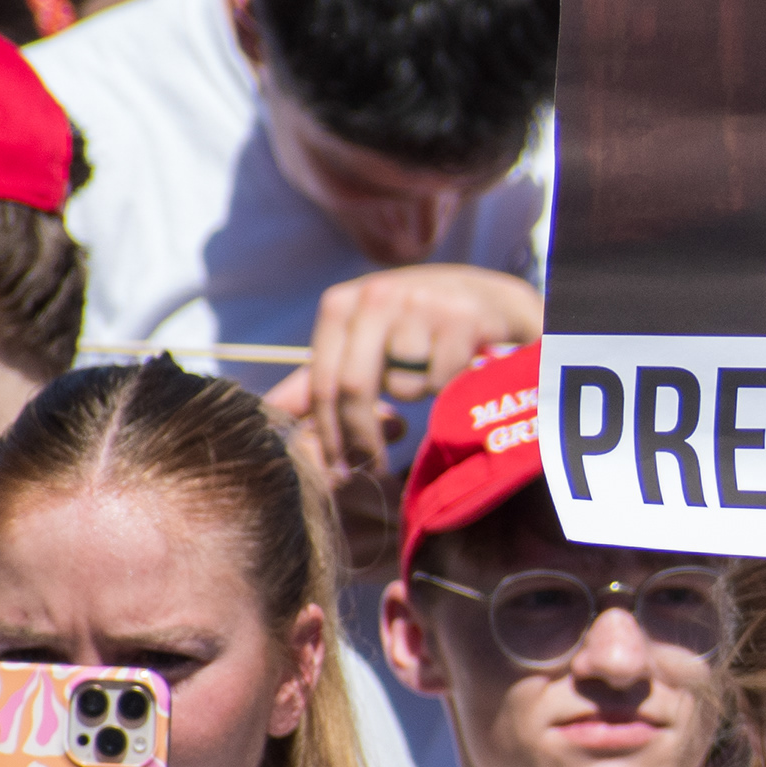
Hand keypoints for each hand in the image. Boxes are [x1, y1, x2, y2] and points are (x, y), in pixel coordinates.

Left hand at [261, 263, 542, 560]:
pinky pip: (443, 381)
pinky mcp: (461, 318)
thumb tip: (273, 412)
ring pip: (405, 388)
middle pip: (354, 388)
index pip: (322, 381)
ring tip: (435, 371)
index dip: (329, 433)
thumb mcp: (366, 344)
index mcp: (342, 304)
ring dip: (420, 396)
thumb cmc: (418, 329)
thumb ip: (324, 377)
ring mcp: (419, 303)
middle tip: (373, 468)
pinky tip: (462, 362)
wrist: (492, 300)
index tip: (339, 470)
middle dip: (362, 438)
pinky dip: (452, 385)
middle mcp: (375, 296)